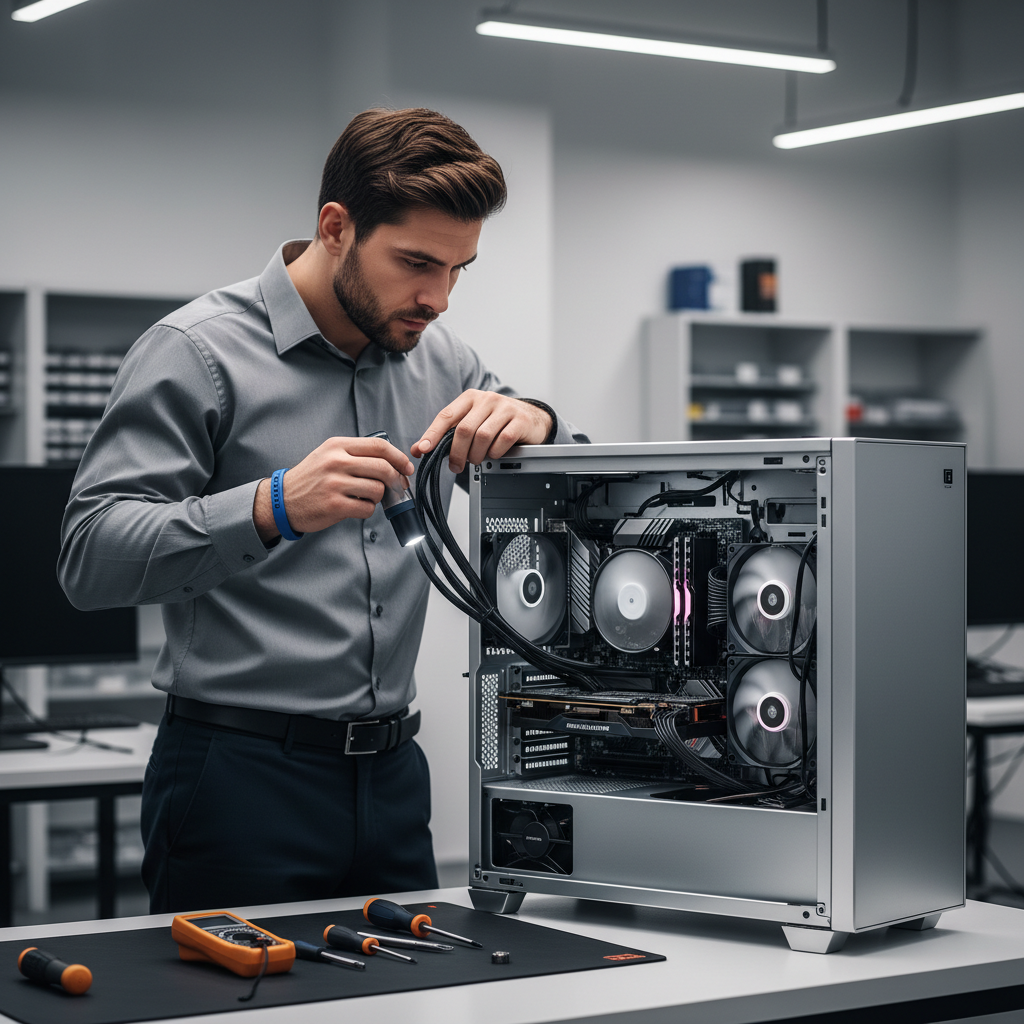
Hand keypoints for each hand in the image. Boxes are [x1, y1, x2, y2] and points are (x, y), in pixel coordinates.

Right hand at [253, 436, 414, 542]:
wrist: (283, 500)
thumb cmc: (310, 478)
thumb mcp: (328, 454)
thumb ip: (355, 454)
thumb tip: (391, 462)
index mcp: (337, 446)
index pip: (378, 446)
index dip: (398, 457)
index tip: (406, 467)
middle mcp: (336, 462)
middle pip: (383, 467)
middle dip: (395, 479)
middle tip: (396, 487)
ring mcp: (335, 483)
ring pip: (377, 489)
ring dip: (378, 497)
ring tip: (367, 497)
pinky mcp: (335, 505)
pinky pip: (367, 508)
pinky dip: (368, 510)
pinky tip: (358, 507)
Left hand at [411, 391, 552, 472]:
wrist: (531, 417)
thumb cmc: (496, 422)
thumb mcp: (471, 423)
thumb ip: (446, 435)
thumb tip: (418, 449)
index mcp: (470, 398)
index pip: (446, 416)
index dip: (432, 434)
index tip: (423, 449)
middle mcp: (487, 399)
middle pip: (464, 430)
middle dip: (457, 453)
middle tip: (456, 466)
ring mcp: (505, 408)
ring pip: (482, 436)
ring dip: (476, 455)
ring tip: (476, 460)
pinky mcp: (520, 420)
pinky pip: (502, 441)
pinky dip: (495, 453)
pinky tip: (494, 454)